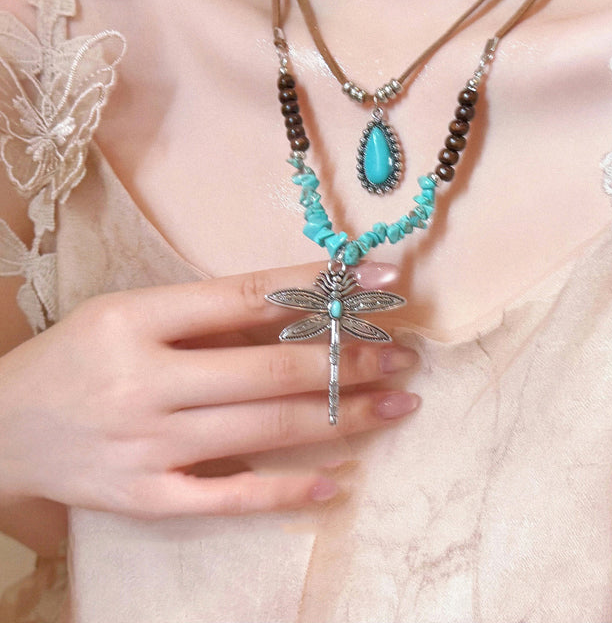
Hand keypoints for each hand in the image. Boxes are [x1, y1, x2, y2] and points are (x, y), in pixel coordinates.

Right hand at [0, 262, 418, 518]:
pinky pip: (228, 498)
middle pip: (269, 368)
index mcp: (138, 319)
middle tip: (403, 354)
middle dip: (348, 359)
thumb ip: (205, 315)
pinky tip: (337, 483)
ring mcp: (147, 446)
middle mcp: (146, 381)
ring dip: (341, 416)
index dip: (321, 287)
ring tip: (398, 403)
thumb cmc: (76, 357)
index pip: (248, 296)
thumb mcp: (128, 312)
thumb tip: (300, 311)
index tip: (381, 281)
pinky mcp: (146, 498)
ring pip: (263, 430)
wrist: (4, 427)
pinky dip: (286, 492)